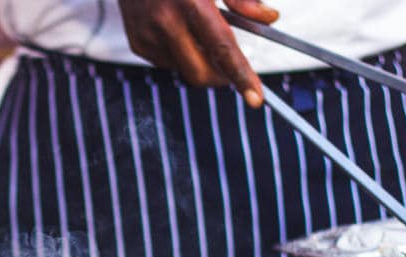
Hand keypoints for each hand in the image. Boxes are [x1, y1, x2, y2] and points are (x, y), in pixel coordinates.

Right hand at [119, 0, 278, 107]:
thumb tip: (267, 19)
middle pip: (200, 73)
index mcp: (190, 2)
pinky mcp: (137, 42)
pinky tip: (178, 31)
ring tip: (198, 31)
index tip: (255, 98)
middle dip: (220, 78)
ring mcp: (147, 35)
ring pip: (184, 69)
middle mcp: (165, 22)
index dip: (240, 76)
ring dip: (199, 60)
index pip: (221, 49)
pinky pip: (166, 62)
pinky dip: (181, 55)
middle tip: (233, 70)